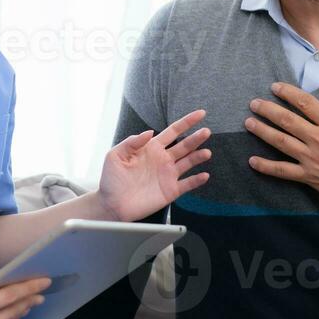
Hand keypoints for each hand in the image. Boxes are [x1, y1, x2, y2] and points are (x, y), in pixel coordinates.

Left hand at [97, 109, 211, 220]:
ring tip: (207, 152)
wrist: (111, 204)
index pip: (173, 131)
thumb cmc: (111, 179)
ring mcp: (168, 175)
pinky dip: (197, 180)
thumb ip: (131, 142)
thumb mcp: (115, 155)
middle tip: (207, 131)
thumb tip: (149, 132)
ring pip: (189, 162)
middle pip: (185, 145)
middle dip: (196, 138)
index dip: (187, 122)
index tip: (201, 113)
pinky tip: (204, 175)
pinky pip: (187, 184)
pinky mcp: (170, 191)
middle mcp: (163, 160)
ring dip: (199, 156)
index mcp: (152, 148)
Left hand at [245, 75, 318, 209]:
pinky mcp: (310, 177)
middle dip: (268, 110)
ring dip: (263, 131)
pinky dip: (266, 166)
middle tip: (253, 103)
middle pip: (287, 120)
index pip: (305, 103)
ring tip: (248, 123)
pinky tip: (252, 161)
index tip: (274, 87)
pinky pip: (284, 171)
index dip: (288, 93)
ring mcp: (312, 159)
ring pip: (281, 142)